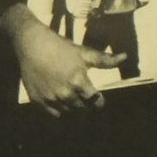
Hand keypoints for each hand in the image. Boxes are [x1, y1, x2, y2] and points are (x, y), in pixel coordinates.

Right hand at [3, 5, 125, 115]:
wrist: (31, 44)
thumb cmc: (60, 47)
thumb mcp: (84, 52)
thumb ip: (104, 60)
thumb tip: (124, 57)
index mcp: (79, 82)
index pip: (95, 101)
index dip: (98, 100)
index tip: (97, 97)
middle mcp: (66, 94)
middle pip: (82, 107)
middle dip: (85, 102)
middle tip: (81, 93)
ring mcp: (51, 98)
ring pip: (68, 110)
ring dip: (72, 105)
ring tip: (70, 93)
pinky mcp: (38, 100)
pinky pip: (54, 112)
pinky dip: (58, 108)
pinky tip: (58, 97)